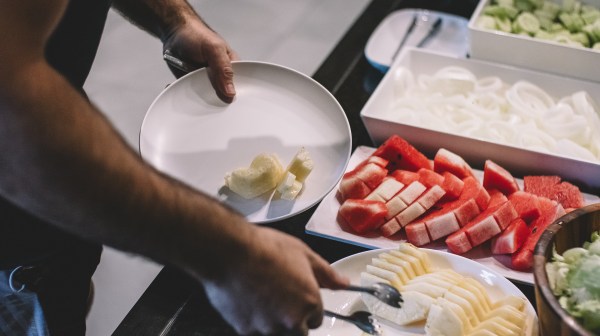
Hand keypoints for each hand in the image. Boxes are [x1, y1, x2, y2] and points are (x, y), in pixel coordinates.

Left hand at [163, 18, 237, 102]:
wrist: (174, 32)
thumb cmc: (196, 34)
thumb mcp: (214, 48)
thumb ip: (224, 69)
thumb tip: (231, 91)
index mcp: (231, 67)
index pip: (239, 87)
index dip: (235, 97)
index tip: (229, 104)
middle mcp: (220, 76)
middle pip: (223, 96)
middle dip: (217, 101)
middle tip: (210, 103)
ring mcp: (206, 81)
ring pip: (207, 98)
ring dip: (201, 100)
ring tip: (197, 99)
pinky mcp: (193, 84)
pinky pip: (192, 96)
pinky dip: (187, 97)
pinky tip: (184, 94)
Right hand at [202, 226, 348, 334]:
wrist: (229, 251)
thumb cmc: (265, 248)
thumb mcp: (303, 254)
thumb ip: (326, 274)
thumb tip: (344, 284)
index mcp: (310, 302)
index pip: (316, 319)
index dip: (306, 306)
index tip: (295, 295)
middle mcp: (292, 320)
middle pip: (298, 331)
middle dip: (292, 319)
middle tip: (278, 298)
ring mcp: (268, 328)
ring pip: (277, 333)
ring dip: (273, 322)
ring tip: (262, 298)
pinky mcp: (246, 331)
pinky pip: (256, 332)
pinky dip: (253, 321)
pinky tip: (248, 301)